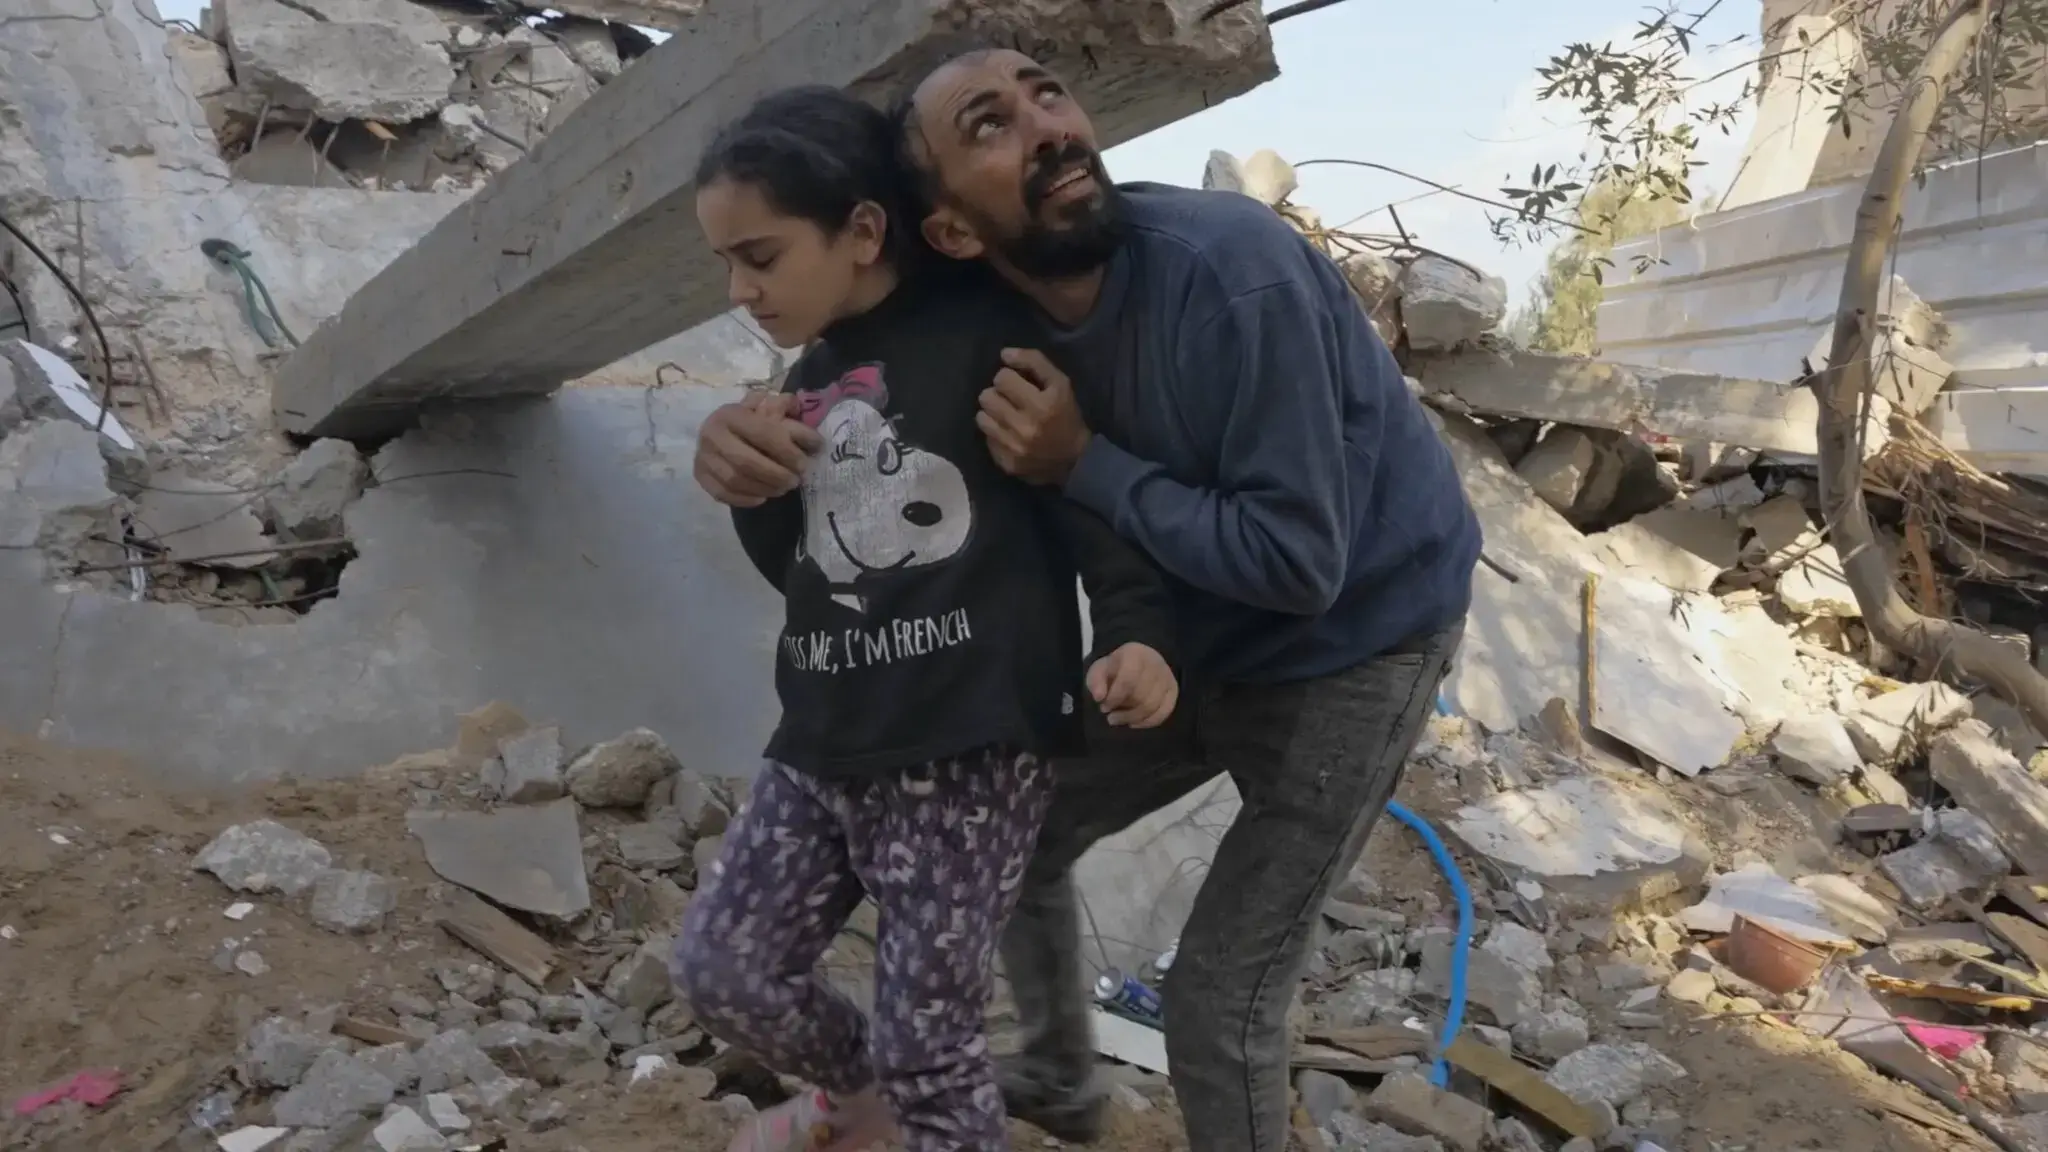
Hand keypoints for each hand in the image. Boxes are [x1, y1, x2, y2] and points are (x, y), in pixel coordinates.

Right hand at [694, 393, 820, 507]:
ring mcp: (702, 456)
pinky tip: (763, 497)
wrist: (721, 427)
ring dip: (764, 488)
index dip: (787, 452)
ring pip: (735, 480)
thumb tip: (815, 441)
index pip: (763, 433)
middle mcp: (711, 433)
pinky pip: (722, 494)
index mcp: (731, 413)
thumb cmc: (753, 419)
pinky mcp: (699, 475)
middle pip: (746, 462)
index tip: (804, 464)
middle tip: (795, 481)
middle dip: (776, 475)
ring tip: (782, 488)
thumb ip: (793, 422)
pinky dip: (746, 499)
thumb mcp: (772, 410)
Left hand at [977, 348, 1091, 484]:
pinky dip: (995, 433)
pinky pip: (986, 438)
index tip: (1018, 384)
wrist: (1075, 461)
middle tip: (1009, 400)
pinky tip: (1009, 434)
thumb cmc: (1067, 416)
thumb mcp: (1060, 383)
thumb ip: (1034, 361)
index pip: (1002, 378)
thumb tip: (1004, 353)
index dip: (1009, 378)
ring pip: (981, 417)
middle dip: (997, 394)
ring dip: (993, 414)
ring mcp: (1014, 448)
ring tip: (1007, 416)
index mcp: (1042, 405)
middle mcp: (1025, 427)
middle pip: (987, 397)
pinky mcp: (1006, 462)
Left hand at [1085, 643, 1177, 728]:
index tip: (1104, 706)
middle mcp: (1155, 663)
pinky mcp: (1173, 690)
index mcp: (1135, 654)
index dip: (1115, 698)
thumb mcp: (1099, 670)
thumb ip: (1095, 681)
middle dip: (1123, 712)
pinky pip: (1164, 711)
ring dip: (1133, 718)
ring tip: (1120, 720)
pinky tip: (1134, 723)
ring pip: (1152, 706)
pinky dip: (1148, 722)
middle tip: (1111, 716)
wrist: (1136, 662)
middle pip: (1141, 696)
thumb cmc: (1115, 669)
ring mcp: (1167, 676)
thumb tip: (1099, 697)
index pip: (1128, 680)